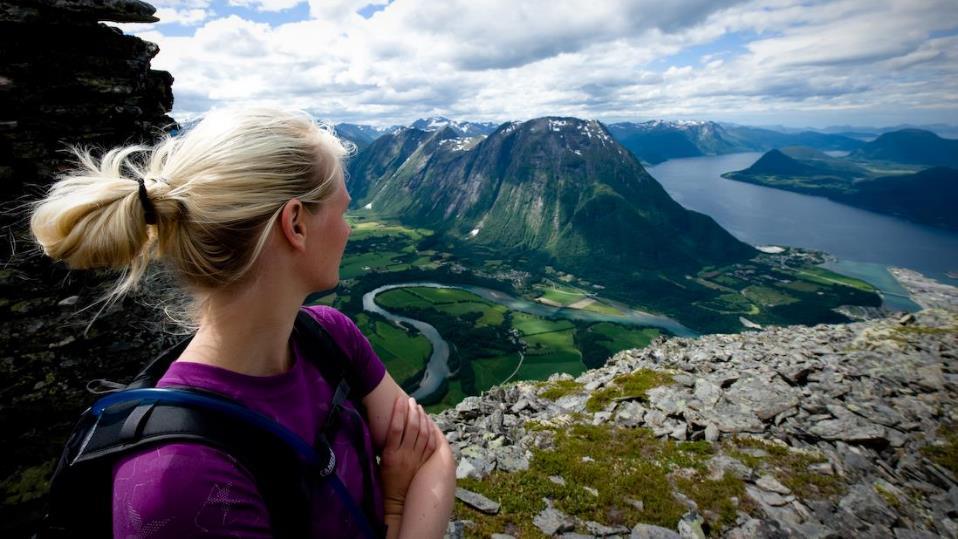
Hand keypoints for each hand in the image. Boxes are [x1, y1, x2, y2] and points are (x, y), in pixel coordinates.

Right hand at [380, 395, 438, 515]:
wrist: (397, 500)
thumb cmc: (385, 479)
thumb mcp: (381, 461)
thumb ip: (386, 444)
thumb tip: (387, 424)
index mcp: (391, 454)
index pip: (396, 427)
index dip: (398, 411)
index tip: (399, 399)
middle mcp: (405, 454)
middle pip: (411, 428)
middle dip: (412, 411)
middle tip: (411, 400)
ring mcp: (417, 458)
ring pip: (423, 434)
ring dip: (422, 418)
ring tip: (420, 408)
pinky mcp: (425, 462)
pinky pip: (430, 444)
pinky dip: (431, 431)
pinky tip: (429, 422)